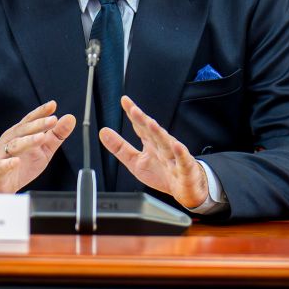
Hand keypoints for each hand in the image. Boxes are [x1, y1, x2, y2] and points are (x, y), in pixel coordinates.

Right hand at [0, 101, 76, 193]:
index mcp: (20, 134)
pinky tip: (16, 162)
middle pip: (24, 130)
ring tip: (40, 138)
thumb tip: (70, 118)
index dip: (41, 112)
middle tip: (53, 120)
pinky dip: (9, 164)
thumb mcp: (44, 149)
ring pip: (15, 146)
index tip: (52, 105)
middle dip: (38, 124)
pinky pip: (2, 166)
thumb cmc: (22, 164)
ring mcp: (2, 154)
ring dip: (28, 141)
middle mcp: (10, 140)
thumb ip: (56, 135)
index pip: (30, 120)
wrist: (0, 185)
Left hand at [99, 95, 208, 209]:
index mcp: (150, 143)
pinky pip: (183, 160)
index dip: (133, 114)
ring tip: (151, 123)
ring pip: (166, 143)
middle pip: (152, 131)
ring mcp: (174, 156)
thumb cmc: (162, 173)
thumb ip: (119, 147)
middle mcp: (162, 146)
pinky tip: (176, 146)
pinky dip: (180, 153)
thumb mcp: (134, 161)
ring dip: (159, 133)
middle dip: (143, 120)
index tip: (124, 101)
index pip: (140, 125)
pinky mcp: (185, 168)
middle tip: (133, 110)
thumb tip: (103, 132)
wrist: (185, 188)